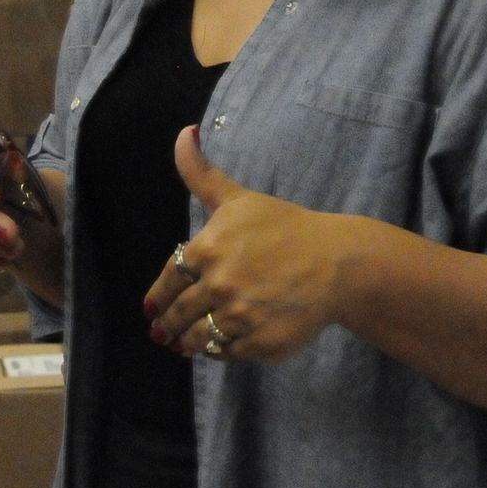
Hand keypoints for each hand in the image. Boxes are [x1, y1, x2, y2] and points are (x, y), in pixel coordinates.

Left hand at [145, 125, 340, 362]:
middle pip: (178, 314)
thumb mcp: (237, 197)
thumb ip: (200, 172)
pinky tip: (220, 343)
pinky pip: (227, 354)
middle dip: (167, 325)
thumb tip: (183, 133)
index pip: (168, 282)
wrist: (336, 262)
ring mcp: (239, 317)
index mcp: (207, 250)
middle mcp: (219, 285)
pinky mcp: (260, 344)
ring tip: (182, 344)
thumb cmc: (284, 226)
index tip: (151, 309)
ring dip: (186, 343)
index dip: (157, 298)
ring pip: (198, 339)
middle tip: (162, 332)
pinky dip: (219, 350)